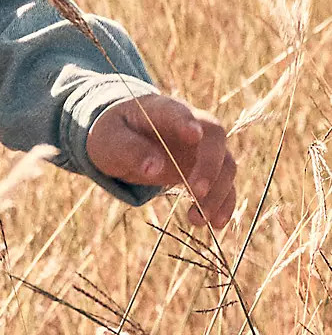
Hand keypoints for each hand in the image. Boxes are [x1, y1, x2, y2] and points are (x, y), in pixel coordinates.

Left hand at [86, 94, 235, 229]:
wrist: (122, 139)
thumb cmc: (113, 133)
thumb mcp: (110, 139)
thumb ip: (129, 149)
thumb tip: (153, 168)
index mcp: (161, 110)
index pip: (178, 111)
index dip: (187, 122)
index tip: (193, 135)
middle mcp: (190, 124)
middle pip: (214, 138)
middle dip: (210, 166)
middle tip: (197, 192)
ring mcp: (201, 147)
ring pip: (225, 164)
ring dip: (218, 192)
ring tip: (198, 219)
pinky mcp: (205, 168)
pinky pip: (224, 184)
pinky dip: (224, 203)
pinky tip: (215, 224)